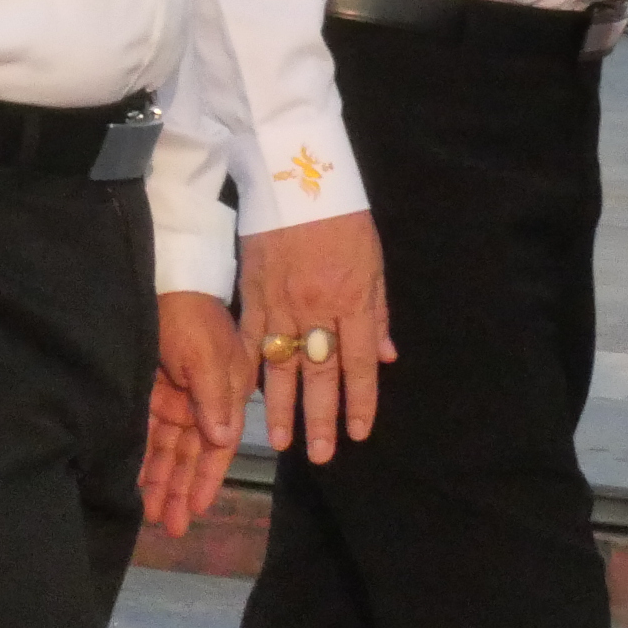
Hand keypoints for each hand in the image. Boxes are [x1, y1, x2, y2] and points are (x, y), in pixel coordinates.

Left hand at [142, 292, 252, 536]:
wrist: (165, 279)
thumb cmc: (191, 316)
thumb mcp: (207, 354)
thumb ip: (214, 396)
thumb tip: (221, 438)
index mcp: (225, 397)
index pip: (217, 448)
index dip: (206, 479)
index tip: (196, 510)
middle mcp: (201, 403)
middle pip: (190, 455)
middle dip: (179, 490)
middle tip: (168, 526)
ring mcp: (175, 398)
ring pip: (167, 449)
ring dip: (160, 481)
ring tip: (151, 514)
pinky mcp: (149, 390)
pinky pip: (145, 431)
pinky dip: (141, 455)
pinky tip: (134, 480)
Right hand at [240, 211, 391, 462]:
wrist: (296, 173)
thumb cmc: (342, 216)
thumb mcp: (374, 262)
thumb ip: (376, 311)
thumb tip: (382, 355)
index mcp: (352, 300)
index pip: (357, 364)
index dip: (359, 401)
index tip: (359, 433)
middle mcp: (316, 307)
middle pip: (318, 372)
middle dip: (320, 416)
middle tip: (320, 454)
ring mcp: (279, 300)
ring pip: (280, 362)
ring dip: (280, 404)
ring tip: (281, 439)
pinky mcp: (251, 288)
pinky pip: (249, 336)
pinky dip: (249, 366)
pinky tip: (245, 393)